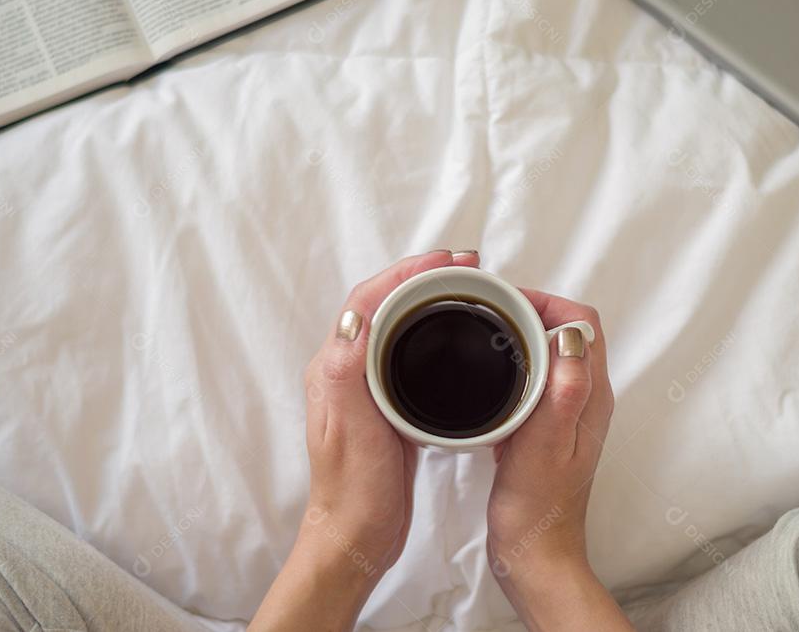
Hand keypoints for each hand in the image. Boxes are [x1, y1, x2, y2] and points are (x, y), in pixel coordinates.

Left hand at [250, 250, 478, 631]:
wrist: (357, 536)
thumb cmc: (354, 490)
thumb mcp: (353, 431)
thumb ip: (349, 372)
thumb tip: (354, 317)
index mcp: (334, 368)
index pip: (366, 301)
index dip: (405, 274)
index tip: (444, 261)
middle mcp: (346, 370)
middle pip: (382, 304)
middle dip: (421, 277)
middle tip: (465, 265)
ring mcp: (365, 386)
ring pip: (396, 324)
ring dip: (427, 298)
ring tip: (465, 287)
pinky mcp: (385, 404)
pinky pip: (405, 350)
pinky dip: (430, 330)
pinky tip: (454, 333)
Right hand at [486, 290, 633, 630]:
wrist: (533, 554)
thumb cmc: (538, 508)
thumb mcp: (545, 445)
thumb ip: (562, 391)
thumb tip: (570, 335)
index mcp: (590, 396)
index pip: (582, 322)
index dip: (547, 302)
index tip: (505, 301)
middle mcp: (583, 399)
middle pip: (566, 331)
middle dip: (530, 309)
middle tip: (487, 309)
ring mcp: (565, 414)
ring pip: (548, 353)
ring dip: (520, 334)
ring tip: (482, 332)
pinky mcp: (545, 428)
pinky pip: (532, 379)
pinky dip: (511, 364)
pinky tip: (484, 376)